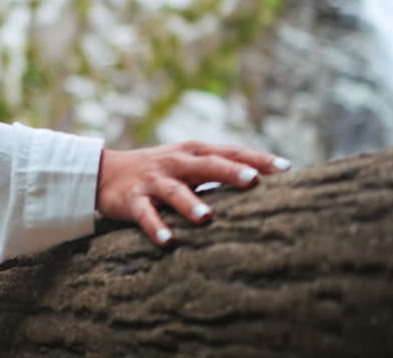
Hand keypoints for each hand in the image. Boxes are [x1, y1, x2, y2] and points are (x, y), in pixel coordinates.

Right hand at [96, 141, 290, 246]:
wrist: (105, 173)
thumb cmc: (161, 170)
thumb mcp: (189, 162)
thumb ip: (221, 167)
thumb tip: (268, 180)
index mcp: (194, 152)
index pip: (231, 151)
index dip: (258, 159)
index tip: (287, 169)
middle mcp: (176, 163)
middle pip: (206, 164)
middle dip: (229, 172)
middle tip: (253, 180)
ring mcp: (154, 181)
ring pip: (175, 191)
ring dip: (190, 203)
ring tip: (207, 217)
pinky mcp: (134, 200)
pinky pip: (145, 215)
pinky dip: (155, 227)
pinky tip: (167, 241)